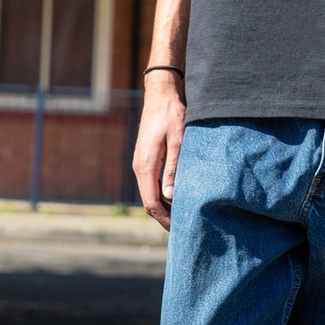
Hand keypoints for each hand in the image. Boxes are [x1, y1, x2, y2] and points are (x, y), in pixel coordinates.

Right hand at [133, 71, 185, 229]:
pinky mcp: (146, 159)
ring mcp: (141, 163)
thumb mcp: (178, 140)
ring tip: (183, 217)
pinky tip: (176, 198)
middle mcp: (140, 167)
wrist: (160, 94)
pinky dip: (162, 195)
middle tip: (184, 228)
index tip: (179, 230)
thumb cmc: (172, 114)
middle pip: (149, 202)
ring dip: (164, 207)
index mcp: (146, 166)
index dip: (165, 219)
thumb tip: (171, 197)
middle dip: (165, 217)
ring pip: (150, 193)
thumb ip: (174, 168)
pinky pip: (151, 184)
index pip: (151, 203)